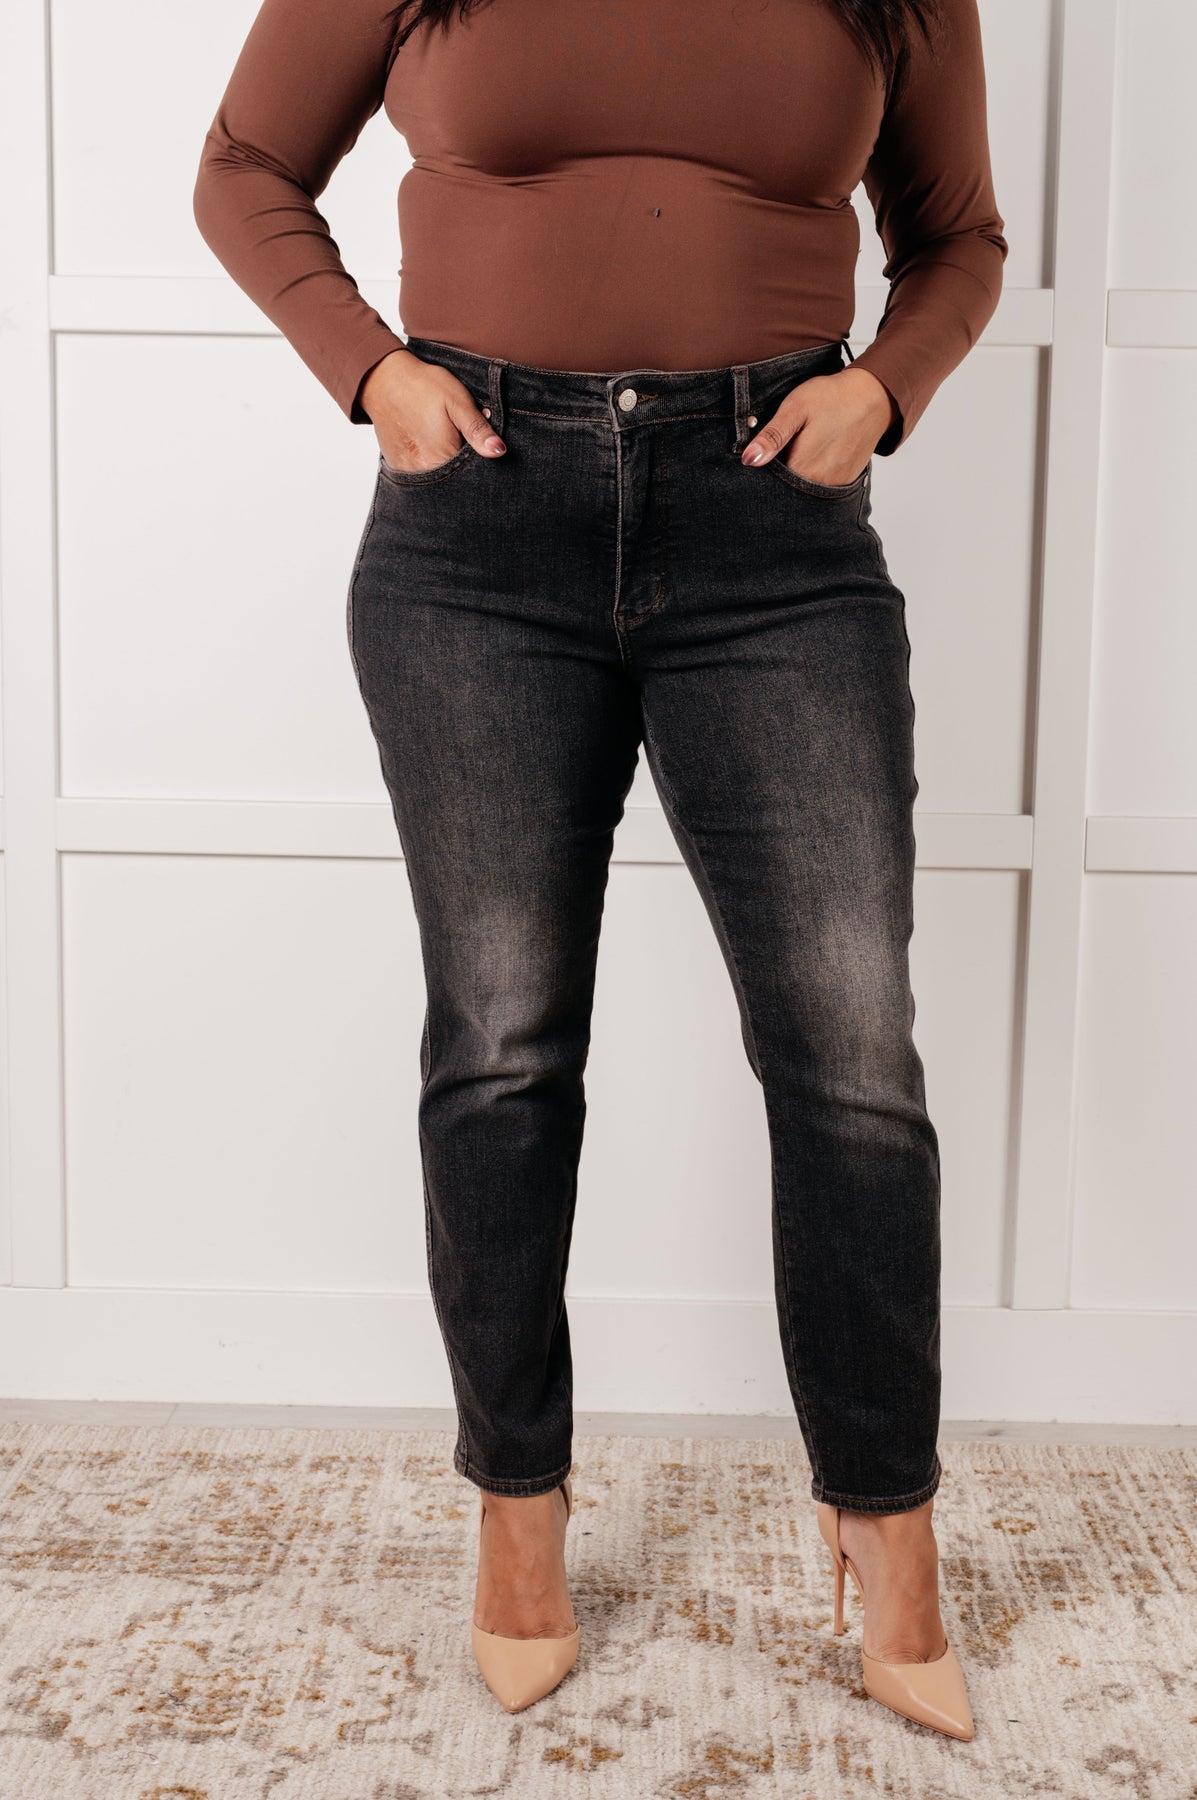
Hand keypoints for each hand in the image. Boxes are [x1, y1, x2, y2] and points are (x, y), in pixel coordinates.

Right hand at [358, 349, 505, 471]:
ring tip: (442, 438)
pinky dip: (430, 464)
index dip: (480, 462)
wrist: (384, 379)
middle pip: (454, 481)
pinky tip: (428, 443)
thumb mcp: (457, 402)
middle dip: (463, 466)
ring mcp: (408, 472)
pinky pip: (421, 474)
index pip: (471, 476)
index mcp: (441, 459)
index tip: (477, 443)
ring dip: (446, 465)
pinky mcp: (398, 467)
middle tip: (457, 435)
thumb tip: (499, 451)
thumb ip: (477, 429)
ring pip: (438, 479)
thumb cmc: (423, 386)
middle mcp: (423, 472)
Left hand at [741, 366, 898, 484]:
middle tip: (789, 441)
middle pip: (786, 487)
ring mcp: (834, 485)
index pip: (769, 482)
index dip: (763, 467)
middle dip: (779, 471)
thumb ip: (772, 437)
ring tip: (804, 445)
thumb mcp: (795, 408)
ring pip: (803, 487)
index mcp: (802, 467)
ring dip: (797, 472)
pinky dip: (813, 473)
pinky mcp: (845, 481)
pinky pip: (820, 485)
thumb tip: (748, 460)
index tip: (766, 449)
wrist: (873, 396)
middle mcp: (819, 483)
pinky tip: (817, 452)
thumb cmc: (832, 397)